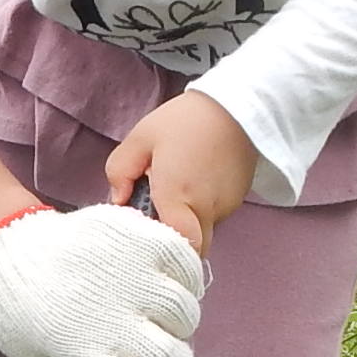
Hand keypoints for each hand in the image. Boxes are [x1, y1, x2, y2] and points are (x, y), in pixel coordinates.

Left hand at [0, 203, 203, 356]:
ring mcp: (127, 273)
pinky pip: (186, 264)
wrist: (4, 247)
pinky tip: (168, 284)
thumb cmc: (25, 313)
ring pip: (185, 314)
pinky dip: (187, 278)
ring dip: (179, 324)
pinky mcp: (138, 237)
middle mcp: (108, 316)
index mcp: (81, 354)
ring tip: (158, 317)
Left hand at [104, 91, 256, 254]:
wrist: (236, 105)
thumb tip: (118, 199)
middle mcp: (206, 208)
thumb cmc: (185, 120)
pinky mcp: (238, 198)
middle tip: (157, 213)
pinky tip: (196, 180)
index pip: (179, 247)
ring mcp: (226, 206)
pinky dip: (202, 207)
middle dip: (174, 239)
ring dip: (187, 219)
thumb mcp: (142, 137)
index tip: (148, 239)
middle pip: (191, 245)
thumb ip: (121, 170)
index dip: (164, 251)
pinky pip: (215, 214)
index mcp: (179, 196)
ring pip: (203, 230)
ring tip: (177, 187)